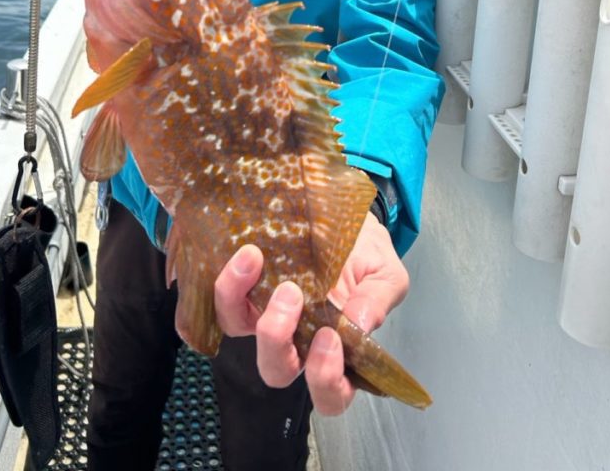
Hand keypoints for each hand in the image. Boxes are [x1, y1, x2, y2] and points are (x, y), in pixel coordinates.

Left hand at [213, 213, 408, 415]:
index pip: (330, 393)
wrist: (346, 215)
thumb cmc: (367, 254)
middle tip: (292, 295)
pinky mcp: (246, 286)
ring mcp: (266, 313)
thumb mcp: (385, 273)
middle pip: (276, 370)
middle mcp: (297, 340)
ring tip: (255, 260)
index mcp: (337, 350)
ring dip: (239, 303)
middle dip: (277, 342)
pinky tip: (248, 254)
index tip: (329, 338)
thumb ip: (377, 300)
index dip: (326, 379)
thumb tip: (360, 323)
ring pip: (238, 329)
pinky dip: (228, 281)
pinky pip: (225, 298)